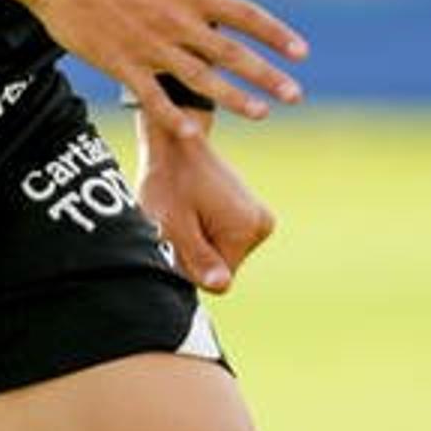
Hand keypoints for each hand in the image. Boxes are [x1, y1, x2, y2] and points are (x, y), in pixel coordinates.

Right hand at [0, 0, 306, 138]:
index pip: (244, 15)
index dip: (275, 33)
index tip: (300, 52)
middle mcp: (176, 22)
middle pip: (231, 54)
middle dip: (266, 76)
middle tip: (294, 95)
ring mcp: (150, 47)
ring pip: (200, 79)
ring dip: (233, 98)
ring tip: (261, 113)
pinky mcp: (122, 65)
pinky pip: (152, 98)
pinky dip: (173, 116)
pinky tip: (195, 132)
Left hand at [137, 118, 275, 293]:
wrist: (176, 144)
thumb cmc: (168, 182)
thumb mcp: (175, 225)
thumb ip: (199, 259)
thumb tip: (222, 287)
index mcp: (247, 229)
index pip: (217, 278)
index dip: (191, 265)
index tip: (179, 235)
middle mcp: (262, 226)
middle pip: (223, 267)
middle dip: (196, 253)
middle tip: (180, 222)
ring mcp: (260, 220)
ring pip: (223, 255)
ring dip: (200, 243)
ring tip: (187, 213)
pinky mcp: (252, 217)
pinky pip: (225, 242)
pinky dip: (206, 233)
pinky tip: (196, 211)